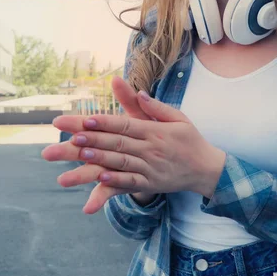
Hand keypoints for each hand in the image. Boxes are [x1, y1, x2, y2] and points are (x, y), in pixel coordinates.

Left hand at [43, 77, 225, 213]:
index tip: (84, 120)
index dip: (104, 122)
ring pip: (121, 163)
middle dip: (92, 140)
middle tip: (69, 138)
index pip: (125, 124)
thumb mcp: (177, 118)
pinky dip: (116, 183)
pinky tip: (100, 180)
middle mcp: (150, 149)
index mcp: (154, 130)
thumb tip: (136, 91)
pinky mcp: (150, 184)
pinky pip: (131, 184)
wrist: (206, 169)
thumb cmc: (189, 140)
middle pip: (117, 143)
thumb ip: (155, 106)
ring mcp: (150, 168)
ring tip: (80, 156)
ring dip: (100, 160)